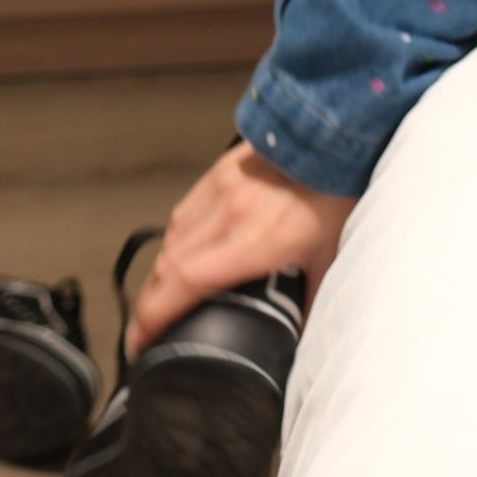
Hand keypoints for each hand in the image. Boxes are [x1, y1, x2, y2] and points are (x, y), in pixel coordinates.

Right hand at [122, 138, 358, 359]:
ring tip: (158, 300)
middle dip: (148, 306)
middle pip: (168, 266)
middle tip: (141, 332)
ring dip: (159, 275)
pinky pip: (182, 214)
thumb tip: (302, 337)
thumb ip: (310, 300)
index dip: (157, 314)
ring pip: (171, 240)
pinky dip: (174, 241)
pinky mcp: (218, 173)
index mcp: (256, 240)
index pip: (189, 280)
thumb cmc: (336, 193)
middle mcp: (230, 214)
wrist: (332, 136)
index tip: (141, 340)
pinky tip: (178, 256)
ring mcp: (220, 190)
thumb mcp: (328, 257)